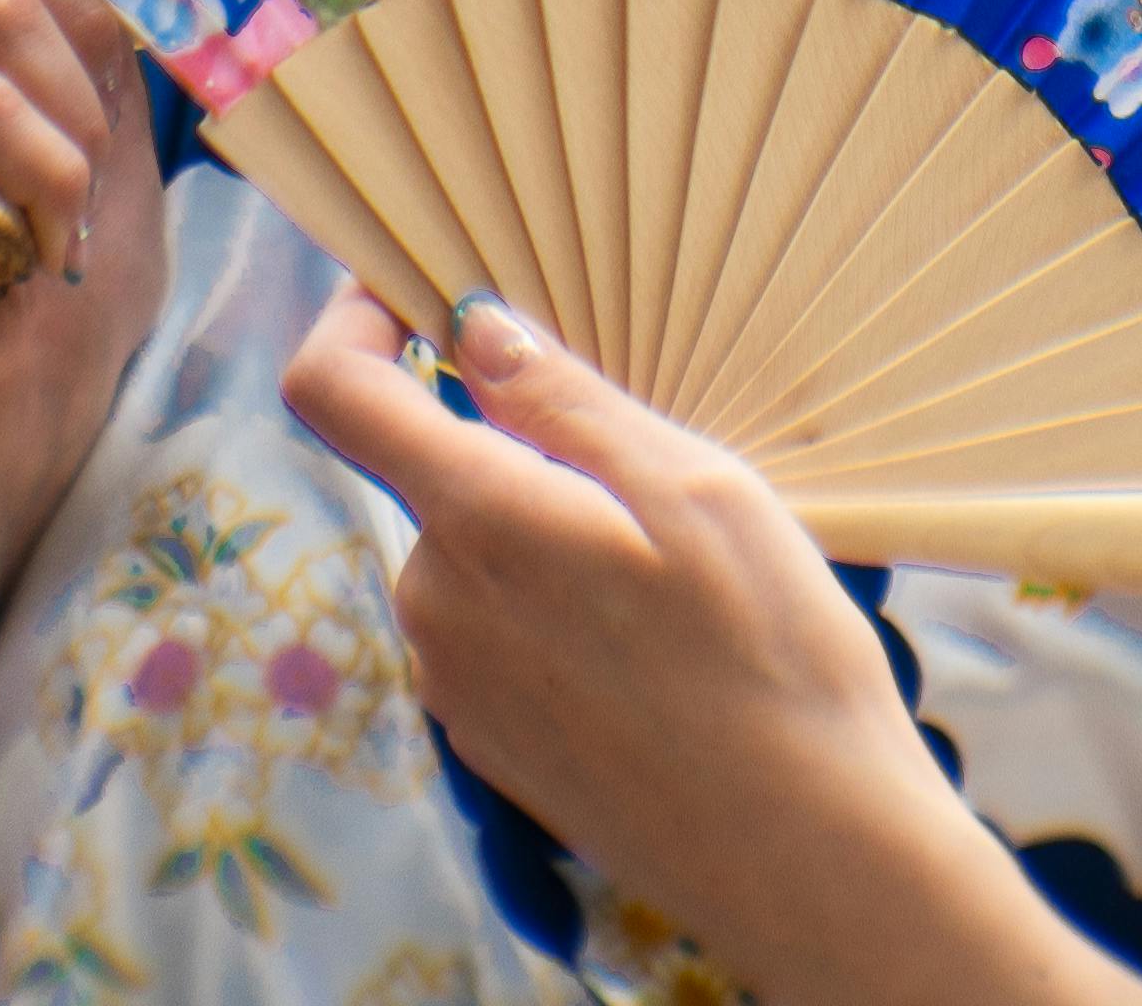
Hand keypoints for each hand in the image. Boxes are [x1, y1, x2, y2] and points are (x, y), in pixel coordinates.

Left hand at [276, 283, 1141, 1005]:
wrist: (807, 854)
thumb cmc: (772, 657)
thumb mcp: (695, 488)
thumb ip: (565, 402)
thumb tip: (472, 325)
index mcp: (476, 523)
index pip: (334, 391)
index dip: (351, 316)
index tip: (405, 286)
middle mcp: (435, 606)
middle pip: (428, 470)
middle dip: (507, 440)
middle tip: (642, 458)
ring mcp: (456, 685)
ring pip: (470, 552)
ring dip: (540, 528)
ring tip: (668, 567)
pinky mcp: (490, 744)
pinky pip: (493, 629)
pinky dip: (551, 603)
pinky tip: (652, 639)